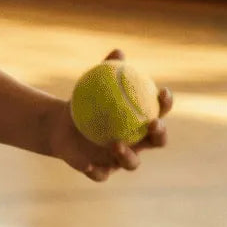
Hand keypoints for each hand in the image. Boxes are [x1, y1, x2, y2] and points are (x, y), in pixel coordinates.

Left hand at [43, 80, 172, 182]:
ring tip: (116, 144)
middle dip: (159, 134)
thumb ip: (107, 70)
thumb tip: (118, 52)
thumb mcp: (93, 85)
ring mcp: (120, 160)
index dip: (166, 105)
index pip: (159, 113)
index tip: (163, 93)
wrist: (60, 126)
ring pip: (131, 163)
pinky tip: (87, 164)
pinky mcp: (100, 171)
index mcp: (140, 122)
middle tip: (152, 123)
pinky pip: (100, 174)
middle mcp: (137, 144)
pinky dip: (95, 170)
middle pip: (157, 142)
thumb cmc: (85, 103)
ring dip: (127, 155)